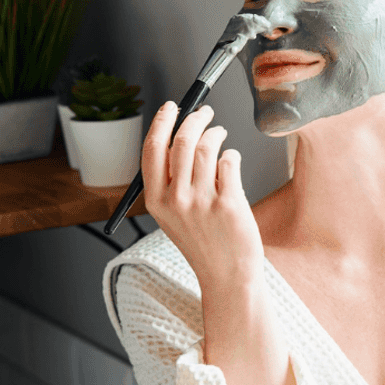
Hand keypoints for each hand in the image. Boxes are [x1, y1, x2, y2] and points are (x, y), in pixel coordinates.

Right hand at [141, 102, 261, 292]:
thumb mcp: (174, 216)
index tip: (171, 107)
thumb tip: (179, 136)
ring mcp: (202, 202)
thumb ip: (171, 182)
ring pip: (207, 147)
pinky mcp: (229, 204)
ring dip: (216, 134)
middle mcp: (176, 200)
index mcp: (157, 201)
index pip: (152, 149)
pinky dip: (232, 155)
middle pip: (181, 141)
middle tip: (205, 113)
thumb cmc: (204, 244)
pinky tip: (232, 162)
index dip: (161, 122)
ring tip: (221, 135)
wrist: (228, 276)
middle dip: (195, 118)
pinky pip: (230, 162)